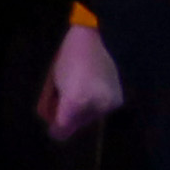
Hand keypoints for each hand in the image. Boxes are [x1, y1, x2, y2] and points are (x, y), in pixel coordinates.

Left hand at [37, 22, 123, 138]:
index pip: (63, 128)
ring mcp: (108, 104)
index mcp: (75, 101)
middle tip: (67, 100)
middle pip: (77, 124)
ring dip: (83, 111)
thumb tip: (55, 126)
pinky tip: (92, 88)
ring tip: (81, 89)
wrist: (94, 40)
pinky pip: (102, 110)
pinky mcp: (117, 100)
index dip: (56, 129)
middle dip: (70, 117)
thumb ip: (52, 106)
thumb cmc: (68, 58)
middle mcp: (94, 106)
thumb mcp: (54, 83)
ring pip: (90, 118)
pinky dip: (95, 104)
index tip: (53, 128)